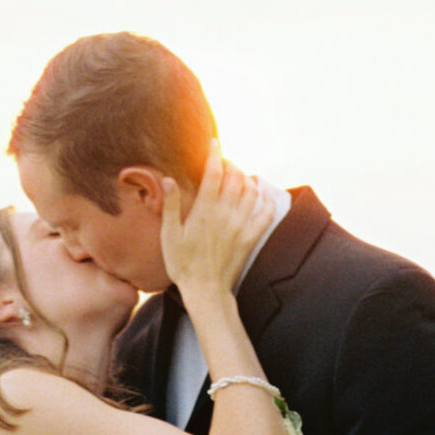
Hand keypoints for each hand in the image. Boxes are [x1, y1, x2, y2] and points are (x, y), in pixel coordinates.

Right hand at [160, 144, 275, 297]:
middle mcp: (226, 213)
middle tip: (224, 163)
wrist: (205, 291)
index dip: (214, 153)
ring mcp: (241, 225)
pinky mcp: (251, 237)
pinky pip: (266, 212)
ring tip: (239, 175)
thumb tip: (167, 179)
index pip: (213, 172)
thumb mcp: (169, 236)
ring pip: (251, 190)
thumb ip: (171, 205)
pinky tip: (262, 193)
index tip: (214, 143)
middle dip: (230, 164)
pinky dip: (267, 199)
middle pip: (235, 176)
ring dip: (247, 177)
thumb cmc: (183, 265)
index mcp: (204, 210)